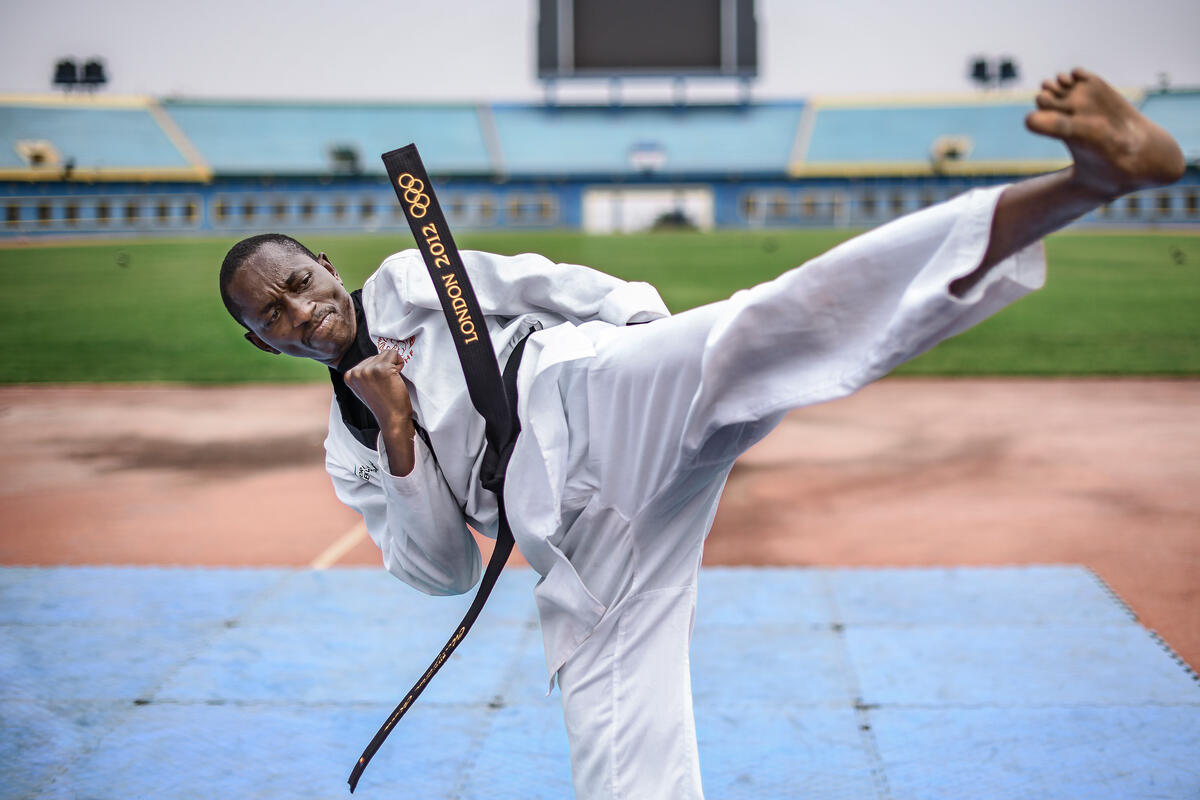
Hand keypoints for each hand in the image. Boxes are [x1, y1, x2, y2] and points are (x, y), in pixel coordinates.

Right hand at [344, 350, 415, 474]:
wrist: (393, 419)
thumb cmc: (385, 404)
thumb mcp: (367, 387)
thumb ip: (365, 373)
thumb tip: (374, 358)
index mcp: (349, 375)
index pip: (369, 359)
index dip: (380, 370)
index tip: (379, 386)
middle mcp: (356, 372)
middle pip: (378, 354)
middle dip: (387, 367)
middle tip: (386, 386)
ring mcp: (367, 370)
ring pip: (387, 353)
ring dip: (394, 366)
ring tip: (390, 383)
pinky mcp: (381, 369)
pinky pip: (395, 354)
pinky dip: (400, 364)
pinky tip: (396, 380)